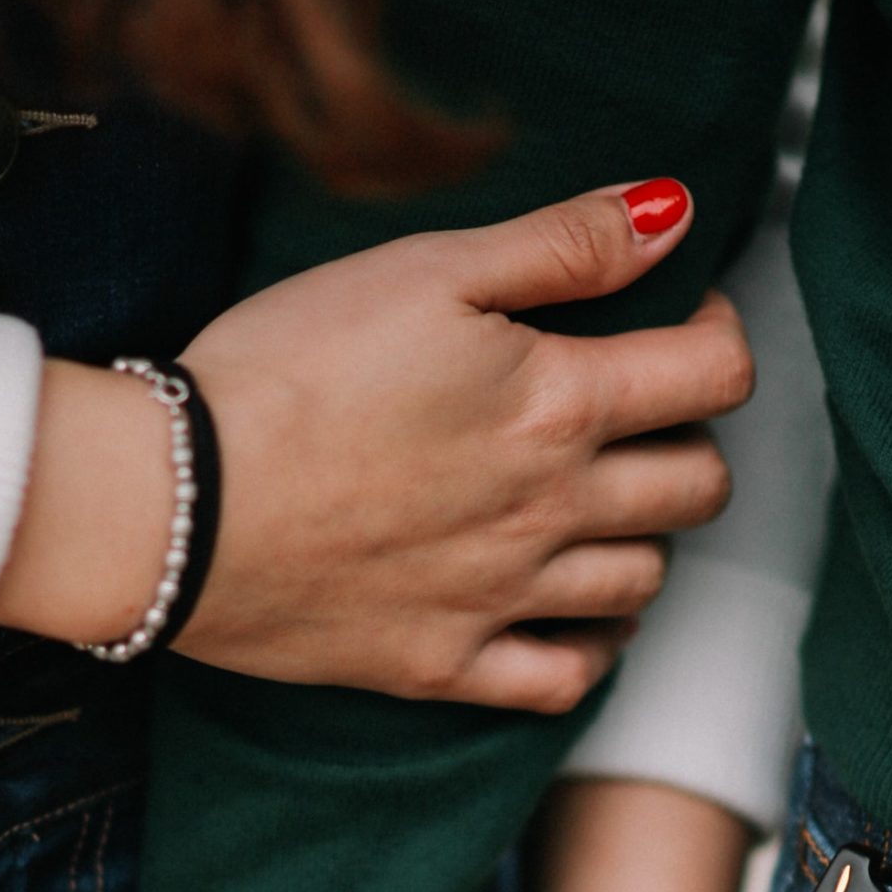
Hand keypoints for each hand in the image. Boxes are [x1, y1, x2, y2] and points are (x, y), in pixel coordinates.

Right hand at [0, 182, 752, 712]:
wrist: (174, 504)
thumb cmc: (286, 370)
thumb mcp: (425, 270)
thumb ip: (561, 244)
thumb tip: (675, 213)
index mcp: (558, 405)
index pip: (714, 377)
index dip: (718, 338)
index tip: (683, 321)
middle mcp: (554, 512)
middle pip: (698, 488)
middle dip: (689, 439)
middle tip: (636, 413)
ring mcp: (504, 599)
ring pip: (644, 582)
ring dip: (642, 538)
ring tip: (596, 504)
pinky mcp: (446, 664)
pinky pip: (565, 678)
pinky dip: (588, 645)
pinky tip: (566, 609)